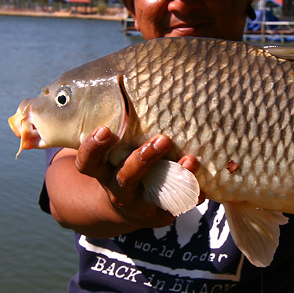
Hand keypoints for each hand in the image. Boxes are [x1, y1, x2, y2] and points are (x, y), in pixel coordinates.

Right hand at [74, 126, 199, 229]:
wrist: (125, 206)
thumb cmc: (120, 162)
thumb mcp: (113, 149)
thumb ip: (119, 126)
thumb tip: (135, 77)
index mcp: (102, 171)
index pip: (88, 163)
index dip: (93, 148)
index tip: (105, 130)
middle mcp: (118, 189)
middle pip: (126, 176)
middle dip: (144, 158)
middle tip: (162, 139)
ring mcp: (140, 204)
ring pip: (155, 192)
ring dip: (174, 175)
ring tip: (191, 159)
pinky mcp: (161, 215)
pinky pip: (179, 204)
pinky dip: (193, 194)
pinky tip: (206, 185)